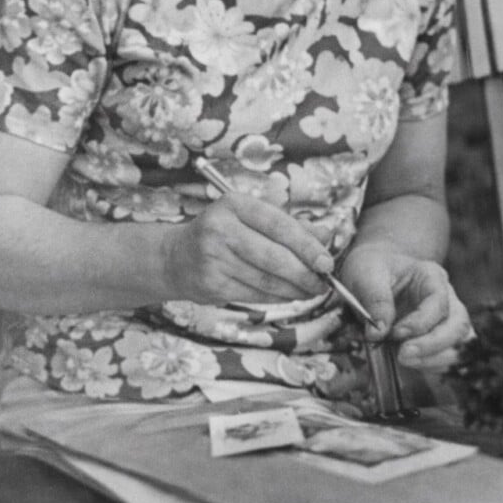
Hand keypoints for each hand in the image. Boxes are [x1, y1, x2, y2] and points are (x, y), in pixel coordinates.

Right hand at [163, 192, 333, 304]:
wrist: (175, 257)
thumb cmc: (223, 233)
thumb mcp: (252, 218)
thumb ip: (289, 225)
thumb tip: (327, 235)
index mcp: (234, 205)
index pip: (279, 225)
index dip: (307, 245)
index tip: (327, 261)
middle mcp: (221, 230)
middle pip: (274, 257)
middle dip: (305, 273)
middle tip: (324, 281)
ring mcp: (214, 259)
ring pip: (266, 280)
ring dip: (295, 289)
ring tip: (312, 290)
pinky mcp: (211, 285)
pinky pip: (255, 295)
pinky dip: (278, 297)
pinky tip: (291, 295)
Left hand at [339, 246, 472, 371]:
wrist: (371, 276)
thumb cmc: (372, 270)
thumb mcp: (366, 274)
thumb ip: (375, 299)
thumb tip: (377, 332)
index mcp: (432, 277)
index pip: (439, 303)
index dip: (420, 323)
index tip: (395, 333)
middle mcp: (447, 299)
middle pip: (459, 326)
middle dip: (434, 345)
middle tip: (403, 355)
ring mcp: (446, 321)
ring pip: (461, 345)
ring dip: (436, 359)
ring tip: (404, 361)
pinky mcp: (440, 341)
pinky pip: (450, 359)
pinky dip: (435, 367)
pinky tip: (411, 366)